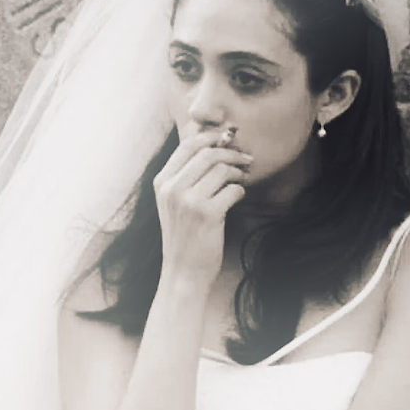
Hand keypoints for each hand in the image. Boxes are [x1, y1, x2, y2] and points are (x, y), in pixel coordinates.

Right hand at [153, 130, 250, 286]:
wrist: (183, 272)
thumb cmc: (184, 236)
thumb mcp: (174, 203)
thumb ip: (186, 176)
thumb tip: (212, 146)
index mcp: (162, 182)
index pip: (188, 145)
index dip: (212, 137)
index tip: (228, 139)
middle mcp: (172, 189)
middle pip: (208, 154)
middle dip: (232, 153)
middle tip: (247, 159)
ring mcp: (189, 201)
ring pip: (222, 170)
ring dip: (238, 173)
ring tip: (243, 179)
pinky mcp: (207, 214)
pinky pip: (233, 190)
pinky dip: (240, 191)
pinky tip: (238, 197)